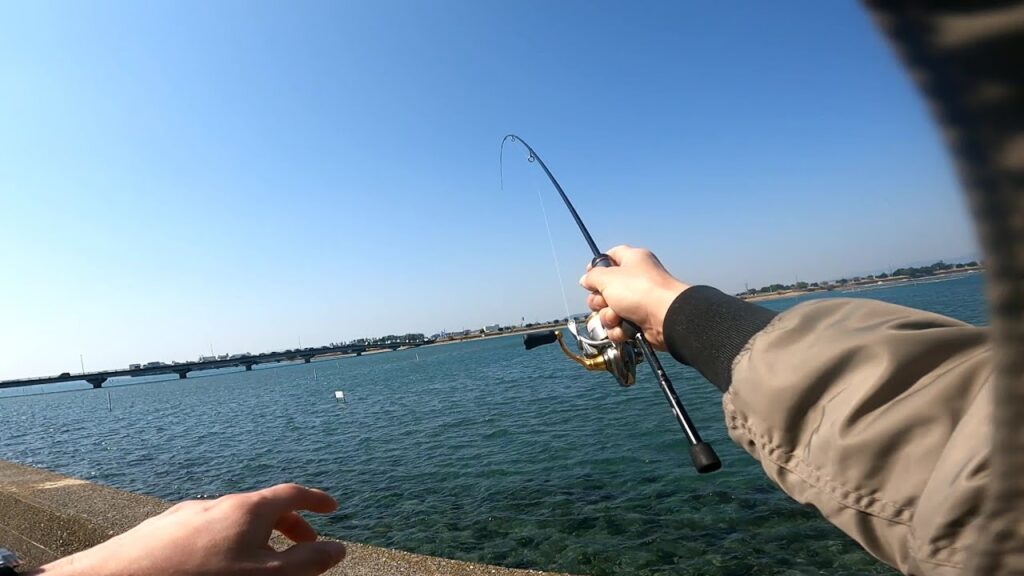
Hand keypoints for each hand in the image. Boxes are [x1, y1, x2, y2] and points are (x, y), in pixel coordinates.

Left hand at [35, 484, 346, 575]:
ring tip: (260, 564)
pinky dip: (223, 547)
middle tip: (305, 546)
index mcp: (247, 509)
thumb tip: (338, 548)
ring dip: (254, 540)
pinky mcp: (157, 535)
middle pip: (261, 508)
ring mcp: (183, 518)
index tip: (333, 508)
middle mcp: (216, 505)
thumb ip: (307, 563)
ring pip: (229, 523)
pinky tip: (213, 568)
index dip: (316, 501)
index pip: (292, 494)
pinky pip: (202, 535)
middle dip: (288, 525)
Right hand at [579, 245, 688, 349]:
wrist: (665, 318)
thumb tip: (585, 279)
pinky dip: (618, 329)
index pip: (611, 256)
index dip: (598, 266)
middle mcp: (636, 279)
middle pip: (605, 288)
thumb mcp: (608, 278)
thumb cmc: (640, 291)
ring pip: (609, 310)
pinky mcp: (640, 321)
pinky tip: (624, 328)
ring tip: (617, 316)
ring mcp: (638, 301)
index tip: (589, 277)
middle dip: (599, 300)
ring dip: (608, 317)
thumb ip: (592, 277)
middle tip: (605, 301)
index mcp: (632, 260)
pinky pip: (619, 326)